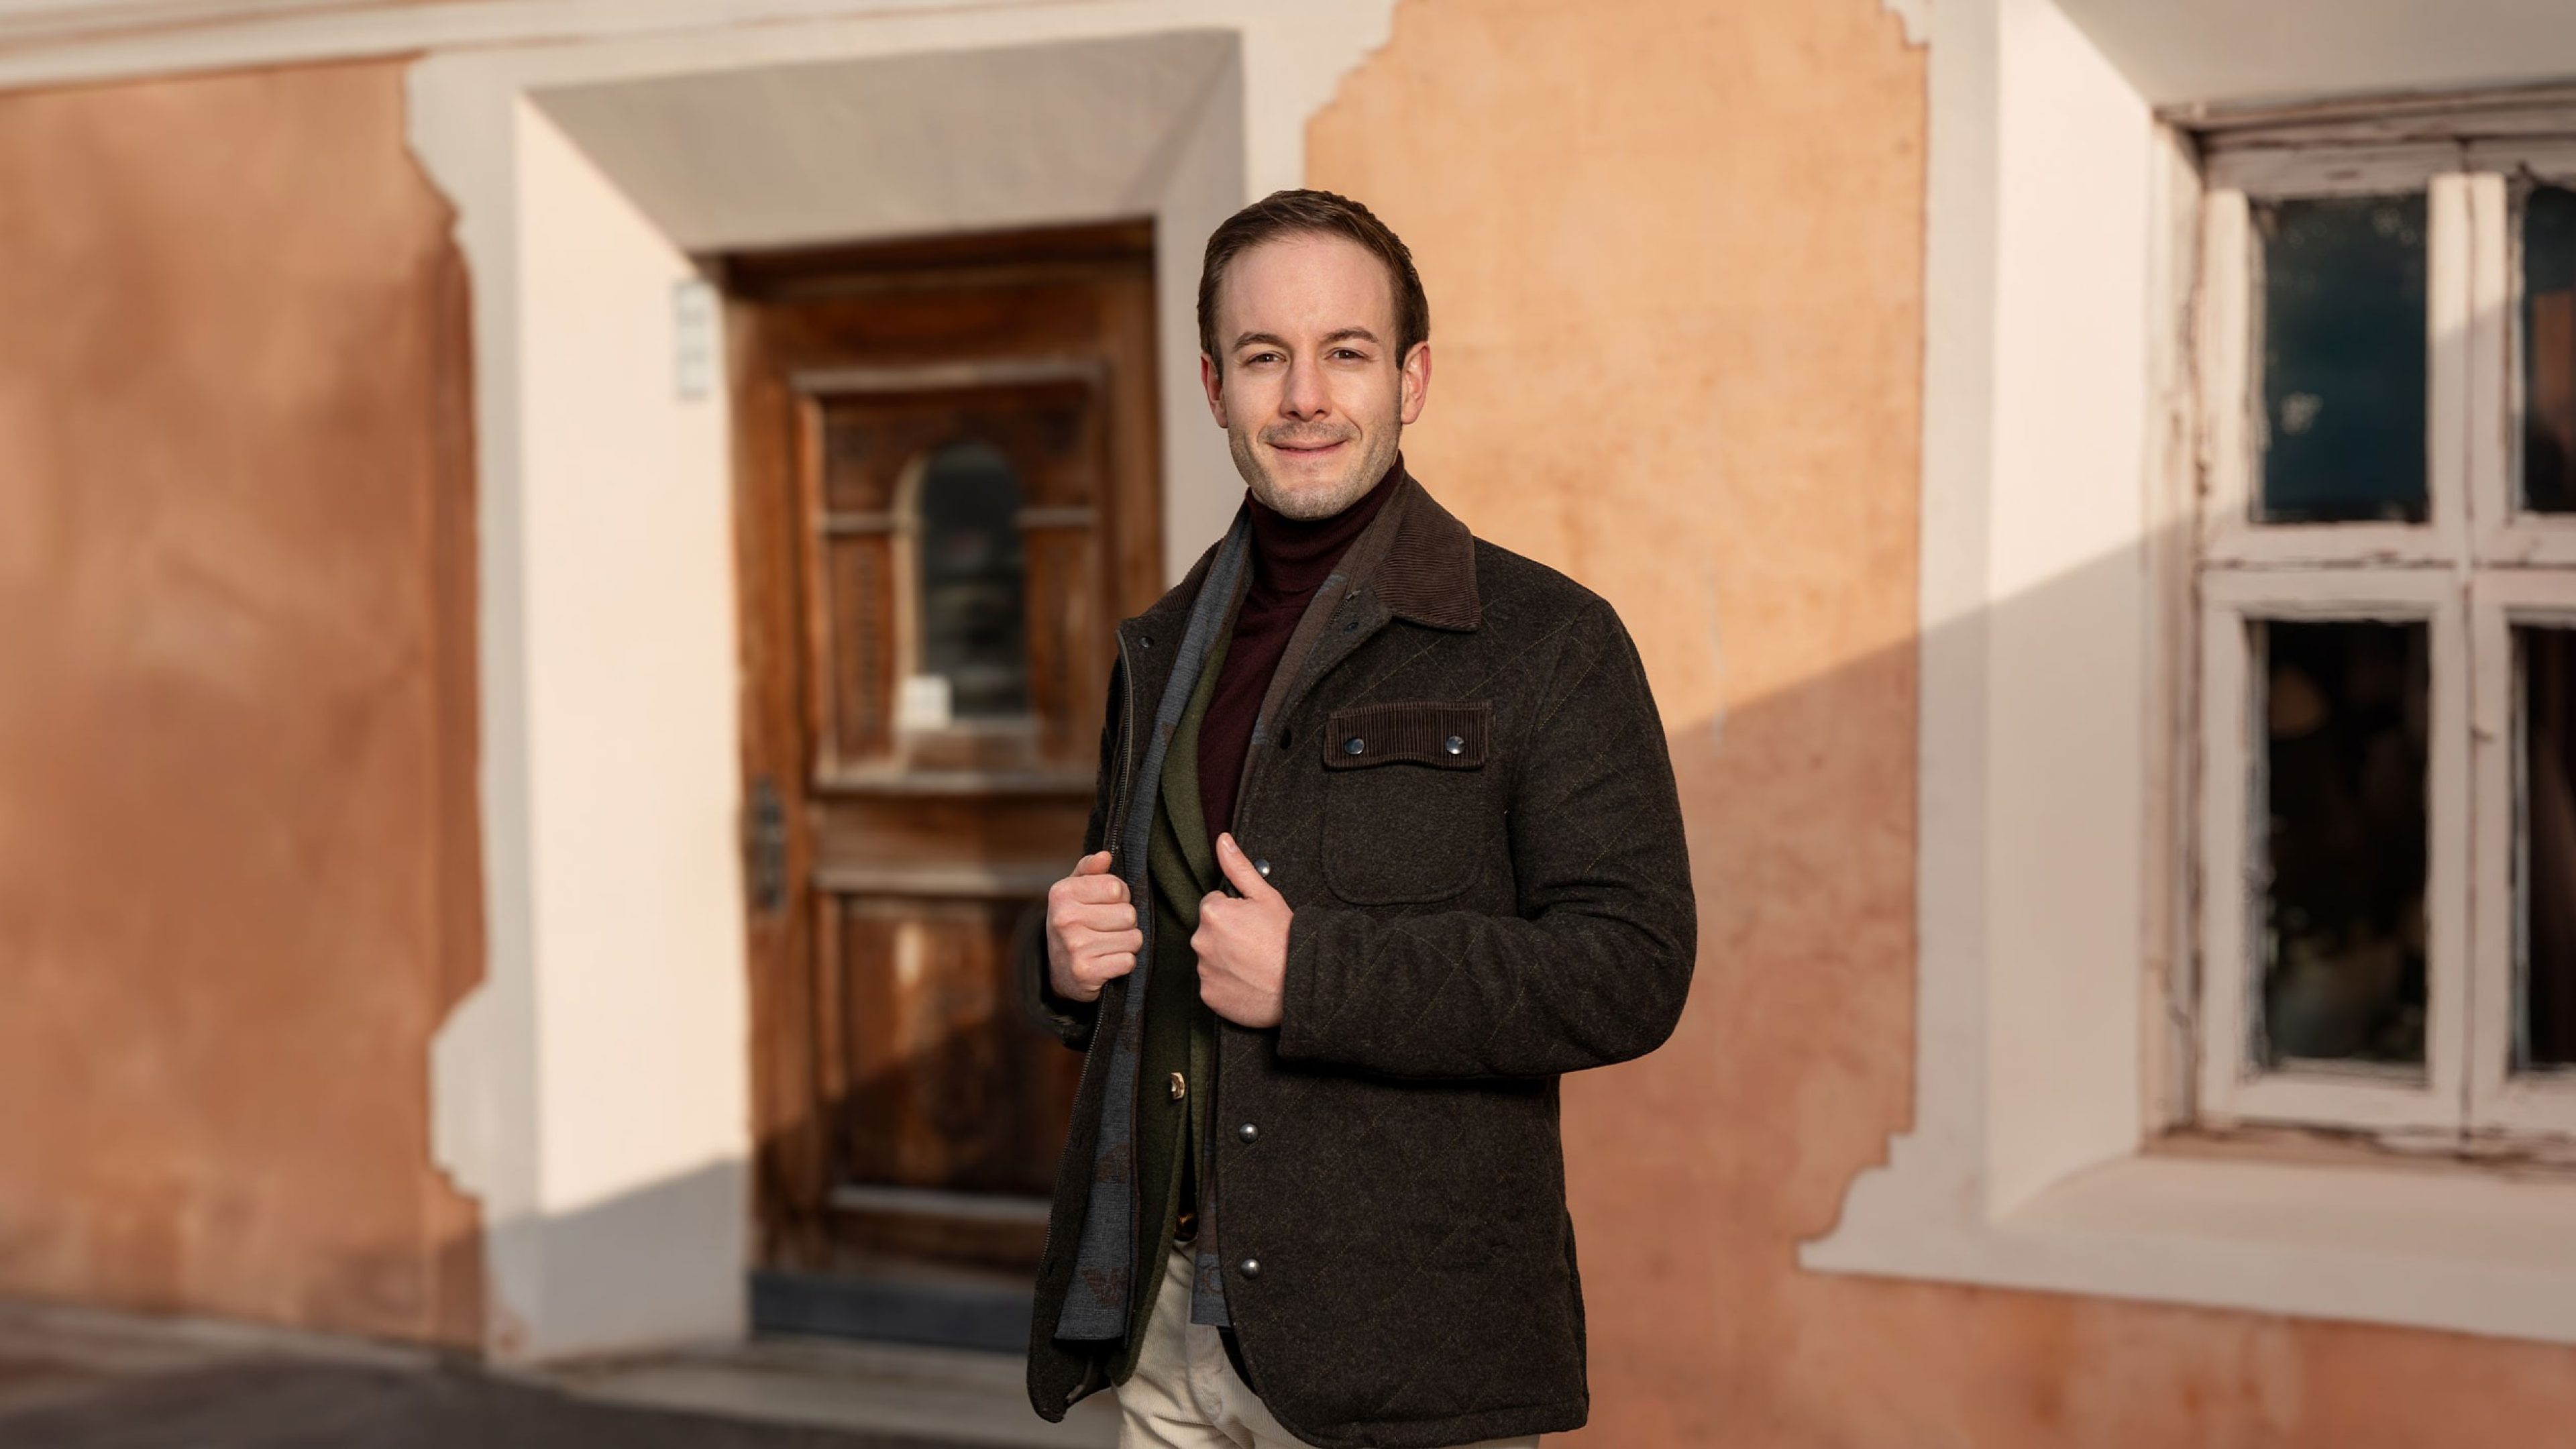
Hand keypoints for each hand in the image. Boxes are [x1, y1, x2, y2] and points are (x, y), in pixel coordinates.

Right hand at [1046, 849, 1140, 1002]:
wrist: (1059, 969)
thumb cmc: (1074, 922)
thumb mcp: (1075, 891)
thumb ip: (1090, 869)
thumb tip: (1106, 855)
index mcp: (1062, 893)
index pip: (1117, 888)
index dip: (1121, 897)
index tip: (1108, 904)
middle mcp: (1065, 919)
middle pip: (1129, 914)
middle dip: (1126, 922)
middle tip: (1108, 928)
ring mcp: (1074, 947)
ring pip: (1133, 939)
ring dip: (1127, 943)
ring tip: (1108, 945)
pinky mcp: (1085, 972)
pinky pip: (1128, 961)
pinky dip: (1123, 963)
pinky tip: (1108, 962)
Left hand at [1193, 833, 1289, 1027]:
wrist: (1299, 984)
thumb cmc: (1286, 939)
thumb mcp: (1266, 897)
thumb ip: (1239, 868)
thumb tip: (1222, 841)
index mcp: (1212, 912)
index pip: (1214, 904)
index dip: (1235, 912)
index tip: (1252, 924)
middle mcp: (1200, 941)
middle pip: (1210, 931)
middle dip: (1228, 935)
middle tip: (1255, 944)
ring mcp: (1203, 970)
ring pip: (1211, 957)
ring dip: (1226, 959)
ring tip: (1253, 964)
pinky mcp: (1208, 995)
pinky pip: (1213, 983)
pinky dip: (1226, 983)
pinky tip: (1247, 981)